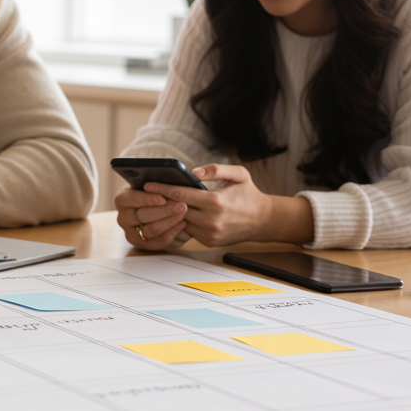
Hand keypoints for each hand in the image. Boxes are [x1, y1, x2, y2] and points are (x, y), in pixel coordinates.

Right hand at [115, 187, 188, 250]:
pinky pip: (158, 241)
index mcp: (122, 199)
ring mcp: (132, 232)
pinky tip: (183, 224)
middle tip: (182, 206)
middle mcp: (123, 217)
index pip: (130, 198)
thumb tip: (172, 179)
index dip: (146, 198)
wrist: (156, 209)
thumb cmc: (155, 193)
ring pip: (152, 229)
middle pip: (143, 215)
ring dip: (170, 221)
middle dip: (164, 210)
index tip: (162, 197)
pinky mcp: (143, 244)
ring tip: (184, 214)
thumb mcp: (153, 185)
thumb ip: (158, 182)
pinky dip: (172, 233)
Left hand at [143, 164, 310, 246]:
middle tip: (147, 192)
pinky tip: (175, 212)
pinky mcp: (209, 241)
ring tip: (158, 201)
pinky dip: (182, 221)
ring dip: (170, 212)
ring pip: (180, 221)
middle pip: (176, 209)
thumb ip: (215, 169)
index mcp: (216, 201)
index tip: (147, 184)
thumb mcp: (238, 174)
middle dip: (162, 200)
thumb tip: (192, 171)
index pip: (180, 194)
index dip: (162, 188)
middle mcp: (211, 220)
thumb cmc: (248, 193)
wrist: (263, 220)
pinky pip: (189, 230)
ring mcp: (209, 233)